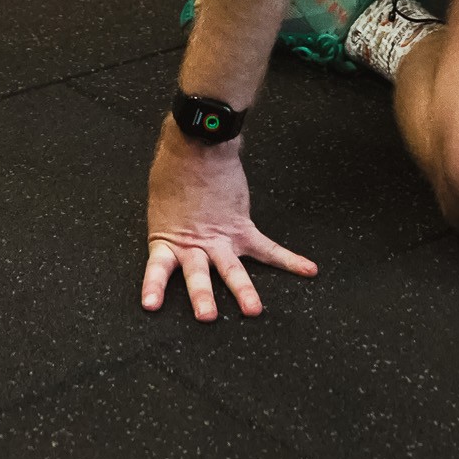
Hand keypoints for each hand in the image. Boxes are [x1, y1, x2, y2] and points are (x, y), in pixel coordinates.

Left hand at [142, 122, 315, 320]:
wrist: (199, 141)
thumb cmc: (173, 165)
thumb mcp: (160, 198)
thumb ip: (167, 219)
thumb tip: (172, 217)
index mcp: (168, 236)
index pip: (158, 269)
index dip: (154, 287)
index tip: (150, 306)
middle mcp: (195, 242)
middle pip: (198, 275)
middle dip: (203, 297)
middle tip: (207, 317)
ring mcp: (221, 236)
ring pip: (232, 269)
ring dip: (243, 290)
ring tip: (253, 310)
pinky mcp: (242, 226)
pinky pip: (268, 248)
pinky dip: (289, 260)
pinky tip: (308, 270)